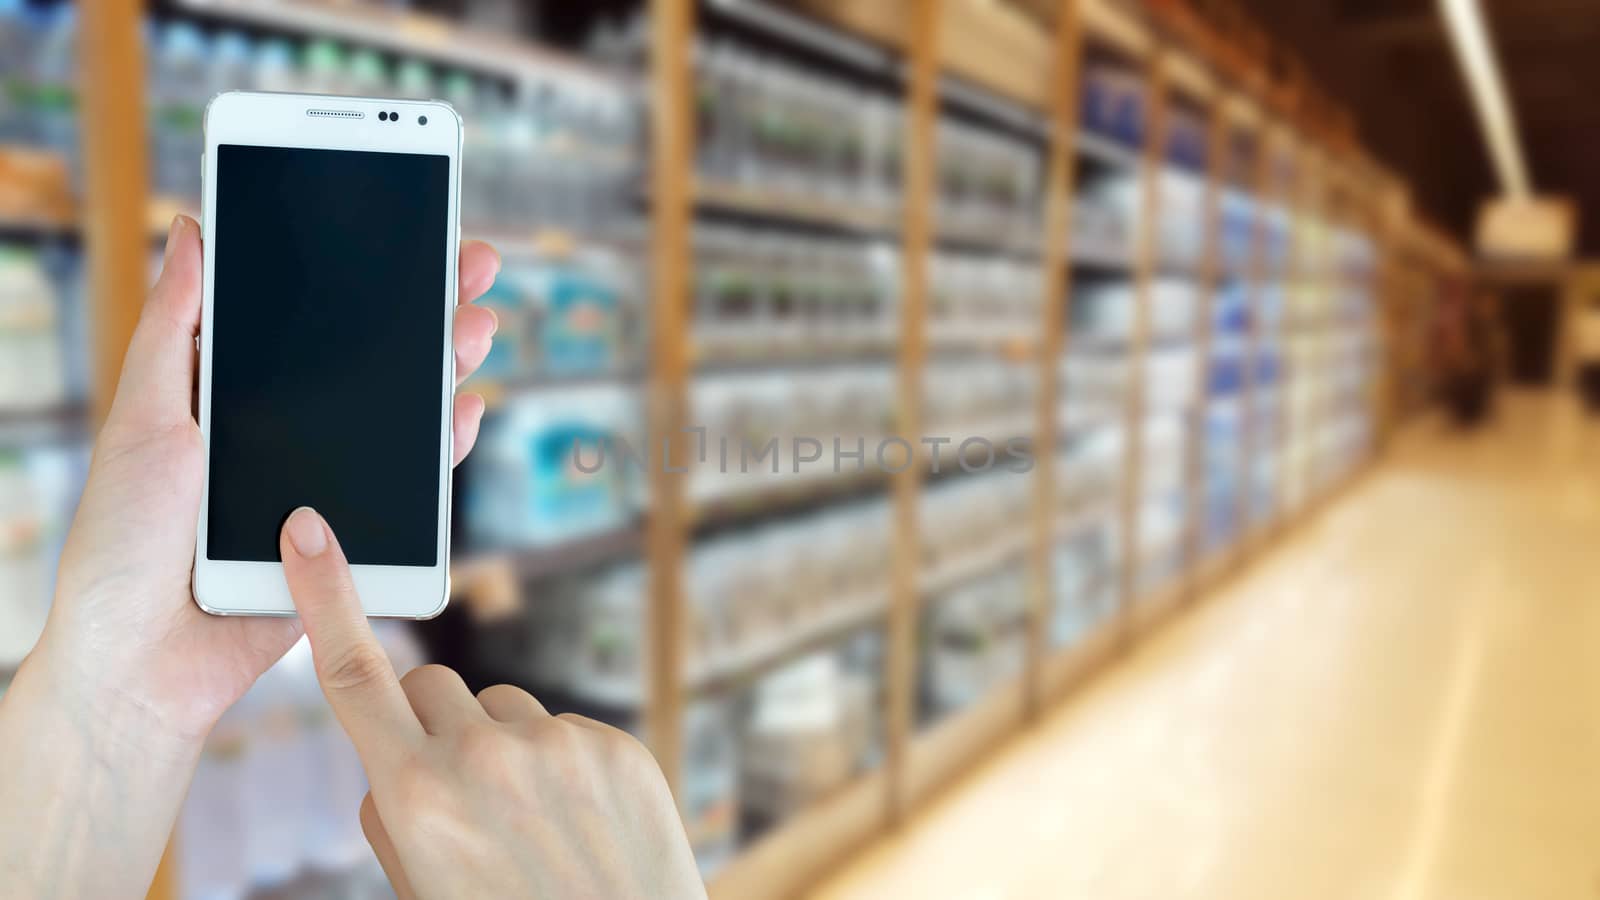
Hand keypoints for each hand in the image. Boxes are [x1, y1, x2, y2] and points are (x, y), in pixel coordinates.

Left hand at [36, 214, 501, 745]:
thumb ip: (175, 328)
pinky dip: (441, 447)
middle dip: (424, 307)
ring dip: (445, 365)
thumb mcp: (142, 418)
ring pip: (397, 414)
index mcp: (229, 393)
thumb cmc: (120, 542)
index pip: (305, 317)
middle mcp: (283, 431)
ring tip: (476, 324)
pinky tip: (463, 408)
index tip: (400, 225)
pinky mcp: (350, 535)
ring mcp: (321, 481)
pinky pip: (408, 486)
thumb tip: (190, 229)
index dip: (356, 270)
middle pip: (367, 356)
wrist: (142, 663)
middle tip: (472, 261)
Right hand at [280, 507, 704, 899]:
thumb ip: (391, 812)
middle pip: (430, 686)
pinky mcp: (615, 746)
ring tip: (529, 825)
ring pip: (500, 708)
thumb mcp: (417, 887)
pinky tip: (576, 824)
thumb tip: (391, 759)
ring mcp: (558, 746)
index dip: (324, 595)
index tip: (309, 530)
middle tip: (449, 788)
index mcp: (416, 797)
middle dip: (425, 723)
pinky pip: (561, 730)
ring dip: (497, 747)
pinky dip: (557, 765)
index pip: (353, 674)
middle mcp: (484, 757)